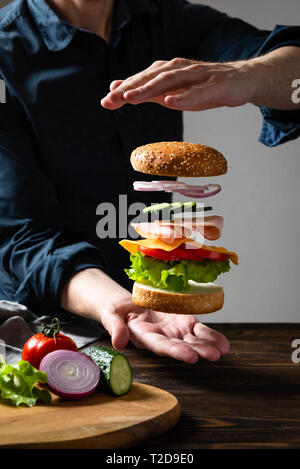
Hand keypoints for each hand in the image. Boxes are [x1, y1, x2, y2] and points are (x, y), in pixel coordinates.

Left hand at [101, 48, 299, 111]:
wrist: (242, 80)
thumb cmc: (206, 87)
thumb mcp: (174, 91)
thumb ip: (148, 91)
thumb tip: (120, 89)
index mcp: (169, 72)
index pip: (142, 80)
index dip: (123, 89)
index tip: (105, 101)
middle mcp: (180, 70)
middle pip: (151, 78)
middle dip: (130, 88)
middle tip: (112, 99)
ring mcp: (198, 75)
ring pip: (170, 82)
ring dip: (149, 89)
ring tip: (132, 98)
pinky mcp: (214, 84)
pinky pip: (197, 91)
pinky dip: (183, 96)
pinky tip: (170, 101)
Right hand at [101, 295, 228, 363]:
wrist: (126, 305)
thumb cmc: (117, 311)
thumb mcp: (111, 316)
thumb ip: (115, 328)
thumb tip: (118, 343)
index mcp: (145, 337)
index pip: (162, 346)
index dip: (176, 351)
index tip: (190, 357)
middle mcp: (163, 338)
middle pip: (182, 346)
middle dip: (198, 351)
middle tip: (214, 356)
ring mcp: (174, 330)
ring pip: (193, 339)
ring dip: (208, 345)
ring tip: (223, 350)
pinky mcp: (182, 321)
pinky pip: (198, 330)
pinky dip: (211, 335)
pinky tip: (223, 343)